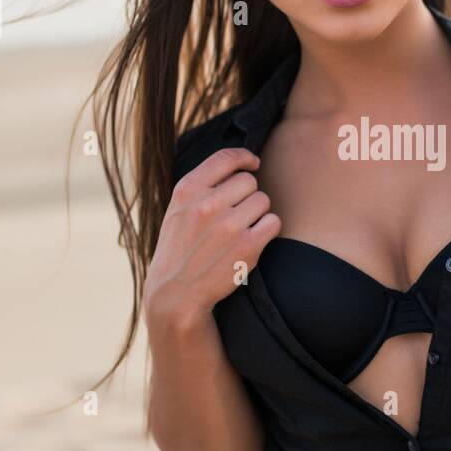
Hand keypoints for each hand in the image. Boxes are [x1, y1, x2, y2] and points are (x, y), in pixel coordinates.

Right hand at [143, 147, 280, 330]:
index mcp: (187, 190)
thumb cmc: (180, 248)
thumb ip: (204, 186)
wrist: (175, 293)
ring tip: (240, 229)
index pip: (226, 157)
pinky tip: (252, 239)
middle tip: (236, 214)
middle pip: (249, 181)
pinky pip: (274, 222)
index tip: (253, 164)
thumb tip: (241, 165)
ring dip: (258, 213)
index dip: (245, 157)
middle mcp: (207, 205)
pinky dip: (268, 229)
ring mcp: (228, 226)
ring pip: (263, 200)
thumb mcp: (179, 209)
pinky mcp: (247, 248)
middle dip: (247, 195)